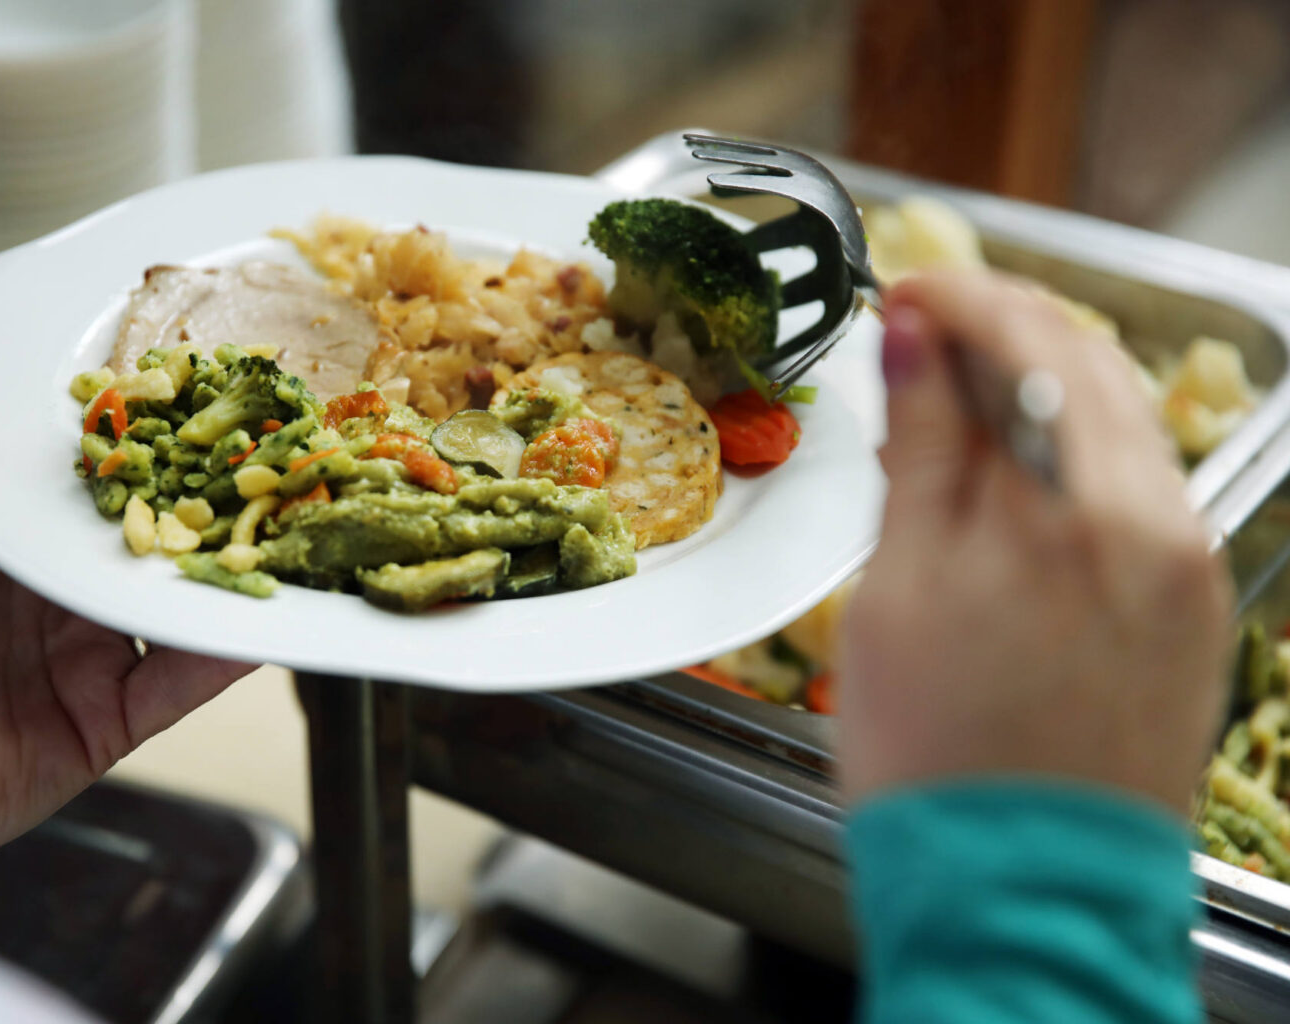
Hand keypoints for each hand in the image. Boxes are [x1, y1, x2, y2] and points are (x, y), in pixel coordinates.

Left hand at [0, 320, 250, 892]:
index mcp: (9, 531)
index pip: (96, 473)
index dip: (148, 435)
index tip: (203, 393)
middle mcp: (58, 588)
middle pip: (152, 534)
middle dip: (211, 498)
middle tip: (274, 456)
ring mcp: (89, 653)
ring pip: (178, 604)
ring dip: (231, 572)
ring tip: (288, 530)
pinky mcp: (109, 719)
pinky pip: (180, 682)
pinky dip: (224, 655)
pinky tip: (262, 622)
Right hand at [839, 272, 1233, 814]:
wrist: (1021, 887)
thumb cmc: (936, 757)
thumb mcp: (897, 591)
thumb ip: (920, 454)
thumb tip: (914, 345)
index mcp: (1071, 515)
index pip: (1025, 345)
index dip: (958, 299)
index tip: (905, 290)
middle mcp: (1152, 526)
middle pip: (1087, 364)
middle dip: (1006, 321)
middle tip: (928, 320)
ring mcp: (1184, 566)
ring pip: (1120, 417)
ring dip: (1044, 376)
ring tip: (965, 384)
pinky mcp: (1192, 604)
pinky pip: (1140, 482)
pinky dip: (1078, 443)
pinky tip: (1023, 458)